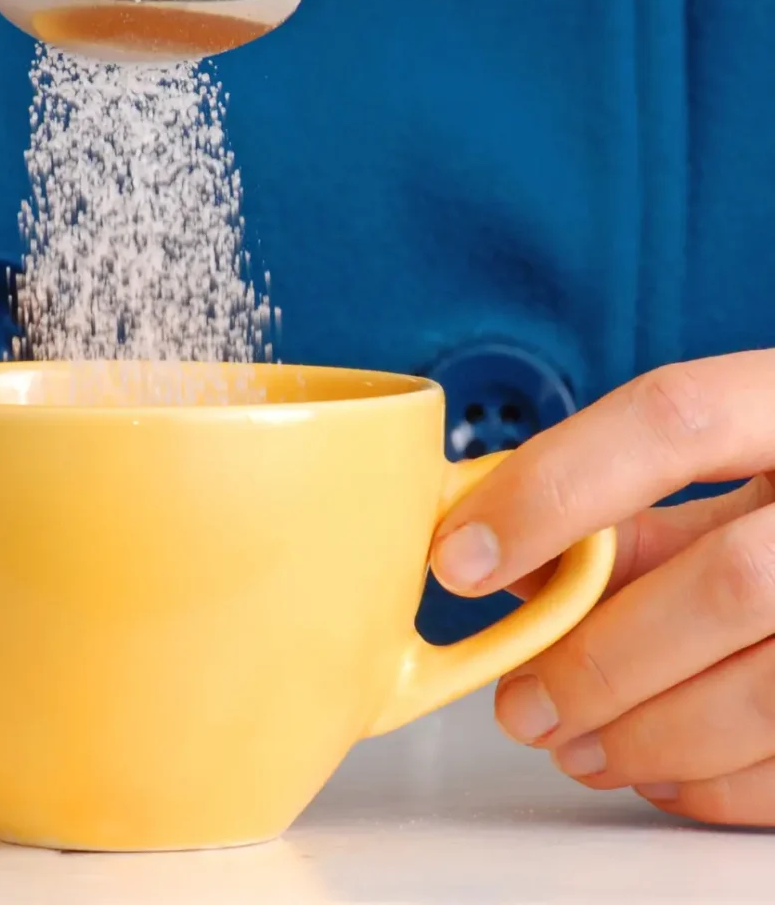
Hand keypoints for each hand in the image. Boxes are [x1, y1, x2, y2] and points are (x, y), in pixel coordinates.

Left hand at [430, 350, 774, 825]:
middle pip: (731, 583)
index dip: (554, 488)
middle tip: (521, 704)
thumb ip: (627, 510)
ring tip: (573, 746)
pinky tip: (657, 770)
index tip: (461, 555)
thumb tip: (500, 558)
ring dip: (649, 737)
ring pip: (774, 692)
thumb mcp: (733, 472)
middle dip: (602, 659)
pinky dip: (717, 783)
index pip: (674, 420)